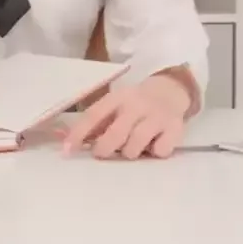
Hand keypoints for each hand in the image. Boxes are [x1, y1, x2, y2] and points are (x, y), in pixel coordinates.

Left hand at [60, 73, 193, 159]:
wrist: (171, 90)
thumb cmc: (135, 104)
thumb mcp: (115, 106)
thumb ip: (96, 123)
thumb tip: (69, 144)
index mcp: (118, 98)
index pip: (94, 115)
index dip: (78, 133)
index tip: (67, 151)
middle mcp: (137, 105)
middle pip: (115, 134)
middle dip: (104, 148)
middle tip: (102, 152)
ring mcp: (157, 117)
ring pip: (135, 147)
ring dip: (130, 152)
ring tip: (133, 147)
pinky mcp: (175, 129)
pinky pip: (159, 151)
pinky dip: (155, 152)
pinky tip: (154, 144)